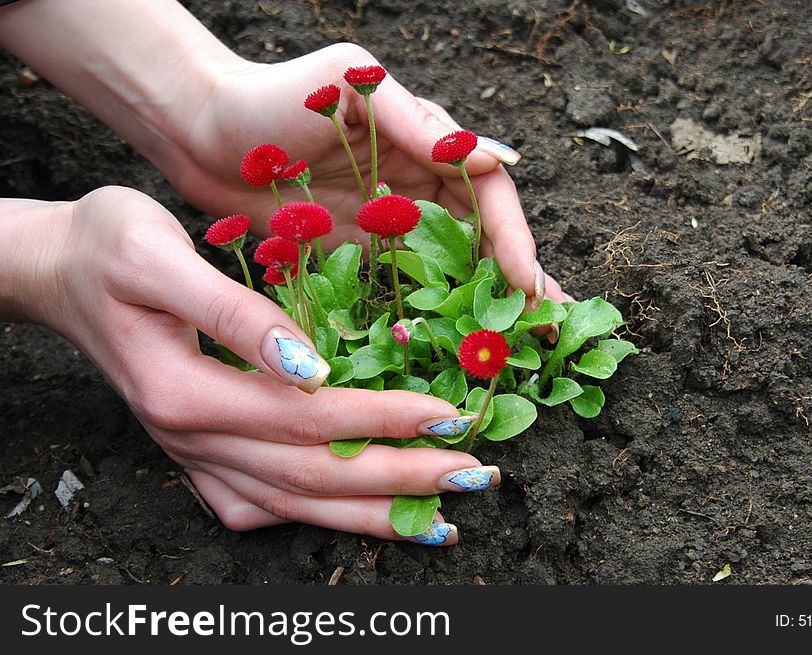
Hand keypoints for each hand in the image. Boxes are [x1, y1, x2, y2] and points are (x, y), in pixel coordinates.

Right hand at [30, 186, 500, 541]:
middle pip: (313, 477)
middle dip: (401, 478)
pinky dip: (322, 518)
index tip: (450, 415)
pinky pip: (264, 505)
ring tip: (442, 520)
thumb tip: (310, 364)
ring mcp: (195, 458)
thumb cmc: (106, 249)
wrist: (56, 274)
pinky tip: (365, 521)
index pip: (307, 419)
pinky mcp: (198, 457)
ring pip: (295, 505)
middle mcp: (193, 440)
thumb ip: (235, 314)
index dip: (382, 419)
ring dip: (374, 514)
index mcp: (187, 393)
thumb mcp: (158, 257)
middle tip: (475, 473)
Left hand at [172, 43, 567, 307]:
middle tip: (550, 327)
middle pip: (483, 237)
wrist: (201, 130)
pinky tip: (453, 342)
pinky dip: (433, 311)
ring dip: (487, 303)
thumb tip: (498, 159)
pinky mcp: (358, 253)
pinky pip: (404, 285)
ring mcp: (390, 223)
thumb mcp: (351, 84)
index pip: (488, 194)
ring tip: (520, 343)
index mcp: (426, 143)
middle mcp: (417, 185)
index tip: (527, 282)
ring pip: (453, 266)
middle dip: (518, 280)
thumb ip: (416, 122)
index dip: (513, 238)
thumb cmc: (274, 95)